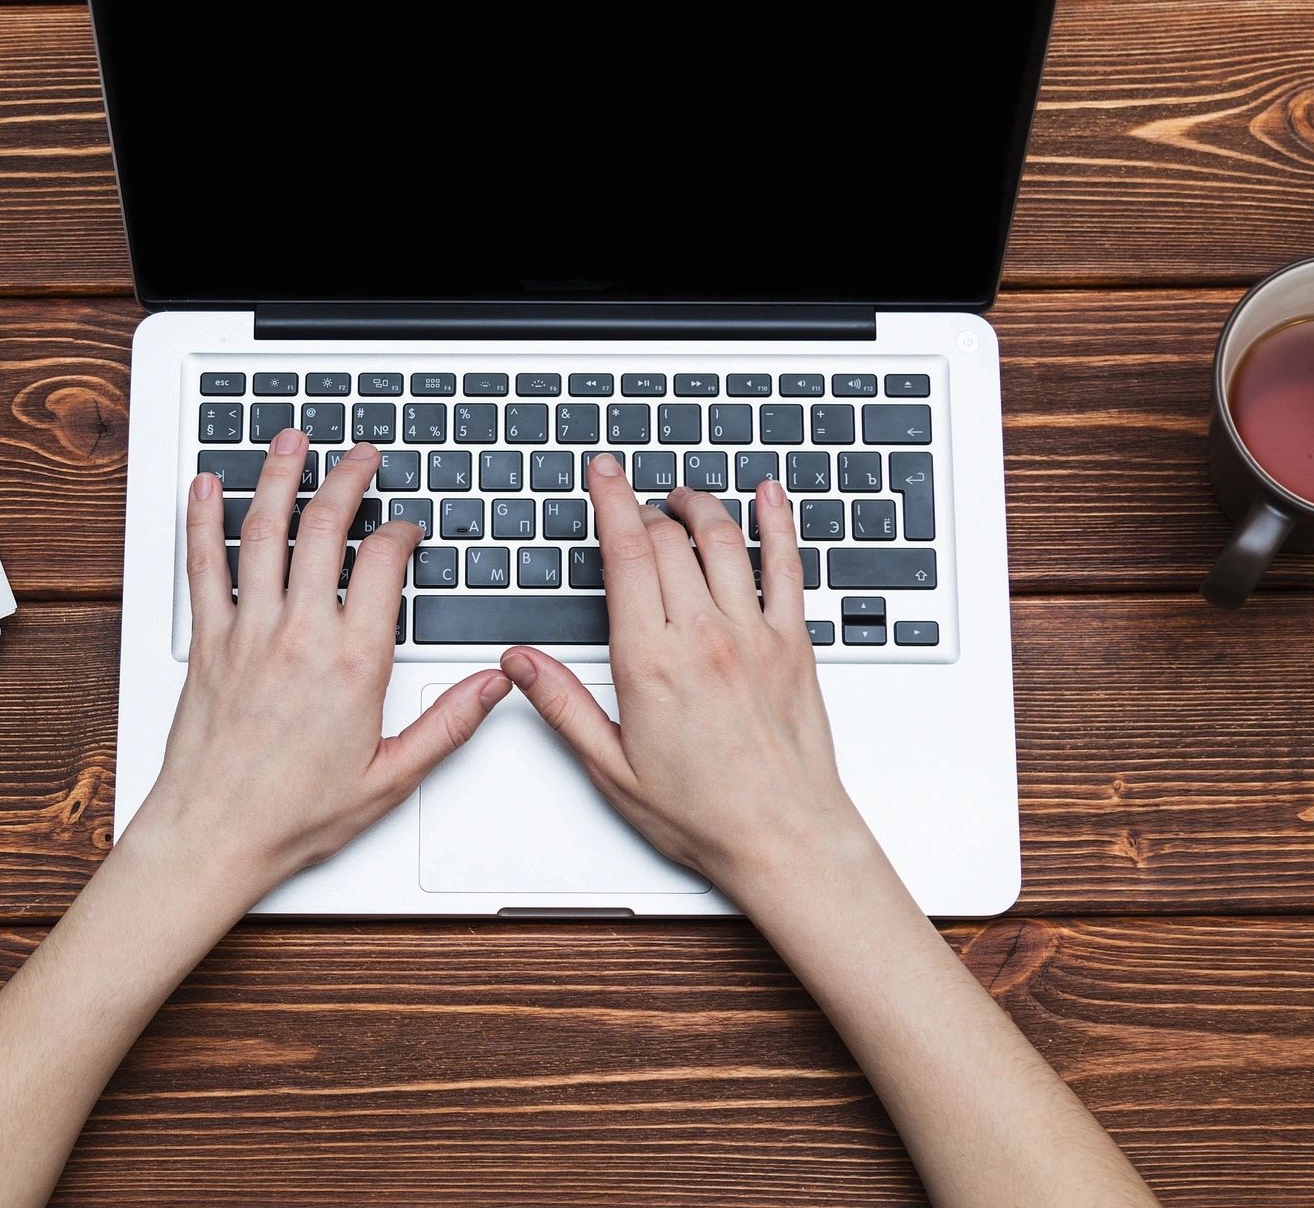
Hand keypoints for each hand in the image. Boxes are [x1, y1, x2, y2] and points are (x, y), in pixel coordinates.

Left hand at [136, 428, 509, 894]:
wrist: (213, 839)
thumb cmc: (294, 816)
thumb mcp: (392, 778)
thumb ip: (448, 724)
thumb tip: (493, 683)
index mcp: (354, 663)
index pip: (382, 565)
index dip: (399, 532)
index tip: (405, 526)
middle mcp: (300, 636)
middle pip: (326, 528)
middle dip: (347, 479)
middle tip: (360, 455)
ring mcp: (247, 633)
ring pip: (263, 532)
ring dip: (279, 477)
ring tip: (292, 441)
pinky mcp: (206, 644)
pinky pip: (203, 567)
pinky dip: (202, 521)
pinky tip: (205, 487)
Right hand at [499, 454, 870, 893]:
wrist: (784, 839)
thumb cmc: (703, 814)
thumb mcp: (611, 768)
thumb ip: (563, 705)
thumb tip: (519, 663)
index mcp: (651, 663)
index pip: (626, 555)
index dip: (612, 502)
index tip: (603, 473)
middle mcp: (704, 638)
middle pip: (670, 541)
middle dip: (646, 507)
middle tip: (633, 499)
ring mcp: (754, 636)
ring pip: (726, 541)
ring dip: (701, 506)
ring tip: (683, 496)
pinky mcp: (795, 644)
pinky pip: (788, 566)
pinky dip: (778, 523)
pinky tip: (770, 496)